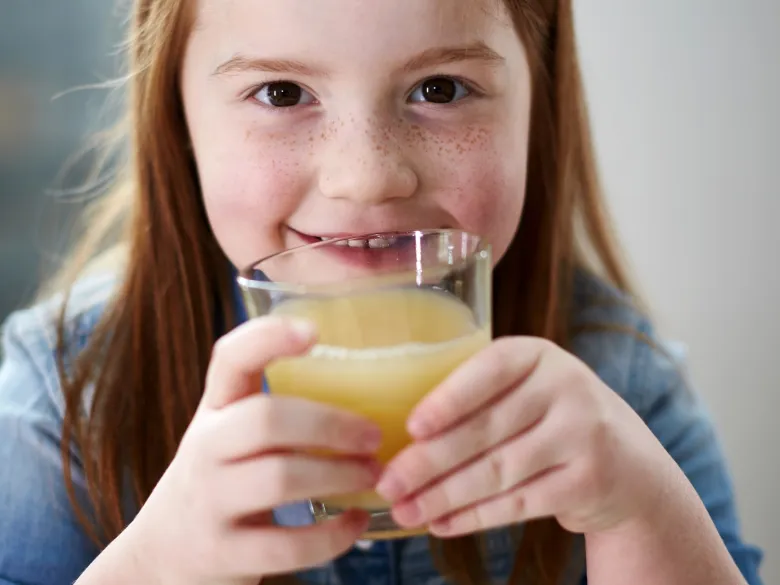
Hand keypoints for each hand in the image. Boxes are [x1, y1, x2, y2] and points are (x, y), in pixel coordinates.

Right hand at [129, 317, 382, 584]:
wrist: (165, 554)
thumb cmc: (221, 478)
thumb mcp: (231, 433)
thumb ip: (278, 408)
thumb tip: (371, 381)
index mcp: (215, 409)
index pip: (229, 358)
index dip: (268, 338)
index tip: (315, 331)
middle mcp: (204, 449)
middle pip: (265, 419)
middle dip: (330, 424)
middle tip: (374, 435)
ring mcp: (210, 503)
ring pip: (279, 479)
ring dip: (339, 476)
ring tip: (373, 475)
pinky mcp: (224, 553)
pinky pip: (287, 546)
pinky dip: (333, 536)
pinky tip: (356, 522)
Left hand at [375, 337, 678, 537]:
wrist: (628, 462)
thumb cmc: (550, 417)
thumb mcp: (526, 388)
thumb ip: (479, 397)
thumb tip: (402, 438)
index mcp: (538, 355)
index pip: (489, 371)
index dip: (449, 399)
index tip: (411, 427)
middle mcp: (566, 387)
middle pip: (486, 428)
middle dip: (429, 461)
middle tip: (388, 483)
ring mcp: (582, 435)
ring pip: (498, 471)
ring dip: (444, 496)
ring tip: (405, 510)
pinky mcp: (588, 481)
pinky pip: (519, 503)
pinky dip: (475, 517)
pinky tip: (442, 522)